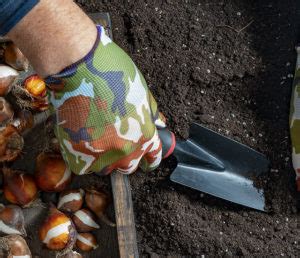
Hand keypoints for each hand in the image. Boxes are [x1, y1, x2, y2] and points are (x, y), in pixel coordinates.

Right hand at [46, 26, 165, 174]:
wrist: (78, 67)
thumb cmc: (112, 73)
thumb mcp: (141, 91)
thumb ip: (150, 113)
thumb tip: (160, 124)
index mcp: (146, 135)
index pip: (153, 158)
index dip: (149, 159)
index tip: (145, 160)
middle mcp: (127, 150)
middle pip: (129, 167)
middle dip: (125, 159)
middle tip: (115, 144)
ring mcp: (102, 155)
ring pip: (105, 169)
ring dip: (102, 159)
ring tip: (95, 139)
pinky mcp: (78, 156)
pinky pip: (83, 167)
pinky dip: (82, 158)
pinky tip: (80, 140)